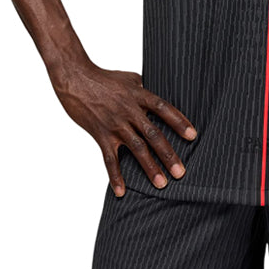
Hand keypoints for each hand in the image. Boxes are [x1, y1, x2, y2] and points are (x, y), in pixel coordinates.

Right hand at [49, 61, 196, 196]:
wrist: (76, 79)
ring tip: (161, 183)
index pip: (163, 108)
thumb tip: (156, 101)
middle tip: (180, 172)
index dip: (178, 121)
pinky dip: (115, 176)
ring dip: (150, 167)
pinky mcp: (101, 135)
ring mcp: (115, 124)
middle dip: (168, 154)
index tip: (192, 136)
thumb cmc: (103, 78)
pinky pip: (110, 159)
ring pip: (136, 148)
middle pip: (153, 134)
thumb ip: (144, 90)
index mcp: (138, 95)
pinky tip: (121, 191)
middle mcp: (129, 111)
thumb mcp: (129, 78)